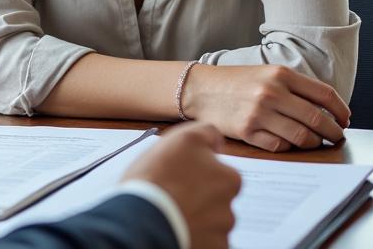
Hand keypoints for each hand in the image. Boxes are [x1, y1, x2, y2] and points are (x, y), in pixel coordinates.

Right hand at [123, 123, 239, 248]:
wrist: (142, 217)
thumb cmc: (159, 176)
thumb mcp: (183, 139)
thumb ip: (207, 134)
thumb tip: (218, 142)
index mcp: (229, 179)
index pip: (219, 171)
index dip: (196, 170)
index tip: (177, 173)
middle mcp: (230, 206)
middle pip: (215, 199)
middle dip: (199, 196)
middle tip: (172, 193)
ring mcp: (219, 232)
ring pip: (209, 221)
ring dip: (195, 216)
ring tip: (169, 210)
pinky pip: (204, 239)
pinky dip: (193, 234)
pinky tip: (174, 224)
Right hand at [182, 64, 349, 151]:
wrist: (200, 88)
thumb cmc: (236, 82)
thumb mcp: (266, 73)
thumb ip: (294, 87)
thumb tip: (328, 110)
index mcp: (281, 74)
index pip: (325, 95)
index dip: (341, 110)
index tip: (344, 119)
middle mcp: (272, 92)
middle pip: (318, 119)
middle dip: (334, 132)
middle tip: (336, 137)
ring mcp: (260, 112)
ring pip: (303, 137)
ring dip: (314, 143)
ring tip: (313, 142)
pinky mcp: (248, 131)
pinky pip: (281, 147)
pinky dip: (289, 148)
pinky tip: (287, 143)